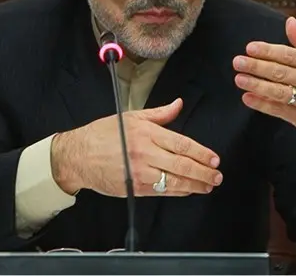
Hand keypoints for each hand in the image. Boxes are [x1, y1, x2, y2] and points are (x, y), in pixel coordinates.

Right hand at [51, 99, 222, 196]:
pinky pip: (162, 191)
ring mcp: (140, 172)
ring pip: (174, 181)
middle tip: (217, 175)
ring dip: (195, 185)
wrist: (78, 155)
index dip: (201, 153)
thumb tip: (178, 105)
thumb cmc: (103, 134)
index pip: (181, 144)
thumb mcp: (131, 117)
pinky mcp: (134, 187)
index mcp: (146, 133)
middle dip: (203, 171)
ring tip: (208, 185)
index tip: (214, 158)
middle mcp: (144, 153)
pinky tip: (189, 190)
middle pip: (182, 164)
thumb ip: (160, 114)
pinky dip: (178, 192)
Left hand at [232, 17, 295, 160]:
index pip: (288, 54)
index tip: (250, 48)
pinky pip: (280, 110)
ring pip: (279, 91)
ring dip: (257, 85)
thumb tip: (290, 22)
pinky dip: (263, 104)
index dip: (268, 51)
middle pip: (281, 72)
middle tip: (238, 62)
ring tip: (240, 79)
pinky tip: (249, 98)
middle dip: (257, 66)